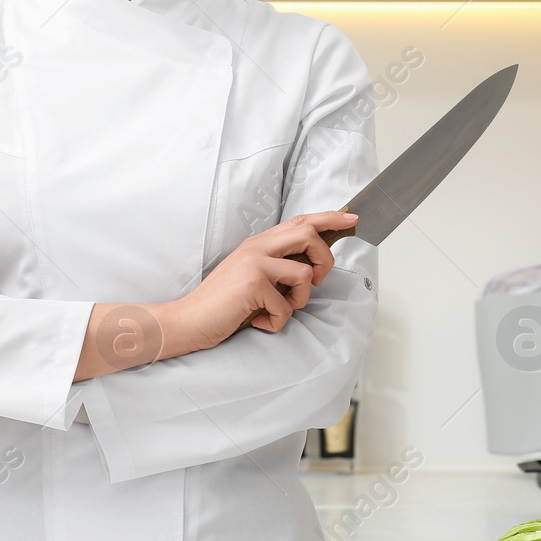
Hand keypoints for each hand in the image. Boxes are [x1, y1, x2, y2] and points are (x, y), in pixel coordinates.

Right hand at [165, 210, 358, 352]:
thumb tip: (310, 267)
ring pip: (305, 274)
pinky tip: (258, 322)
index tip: (352, 218)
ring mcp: (255, 263)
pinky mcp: (253, 284)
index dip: (328, 218)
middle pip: (308, 234)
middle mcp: (257, 247)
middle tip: (317, 281)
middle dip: (325, 259)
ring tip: (277, 309)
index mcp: (259, 243)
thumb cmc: (223, 304)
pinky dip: (277, 322)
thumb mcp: (253, 278)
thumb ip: (277, 266)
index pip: (300, 222)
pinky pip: (287, 306)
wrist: (188, 320)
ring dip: (299, 300)